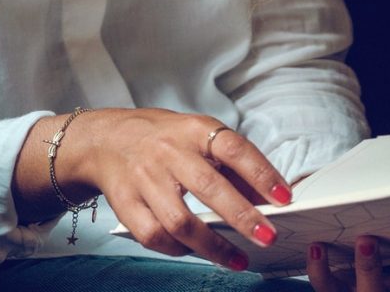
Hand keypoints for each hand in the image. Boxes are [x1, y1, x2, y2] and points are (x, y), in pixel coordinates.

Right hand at [62, 108, 291, 270]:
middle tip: (268, 237)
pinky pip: (155, 236)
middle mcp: (167, 152)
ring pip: (180, 221)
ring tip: (239, 260)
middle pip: (208, 186)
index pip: (232, 148)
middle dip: (242, 216)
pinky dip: (178, 250)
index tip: (284, 197)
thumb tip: (269, 199)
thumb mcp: (196, 136)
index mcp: (192, 130)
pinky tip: (195, 251)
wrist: (105, 139)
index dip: (260, 172)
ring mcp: (144, 179)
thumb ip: (230, 166)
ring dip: (214, 246)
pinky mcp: (126, 204)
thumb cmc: (162, 139)